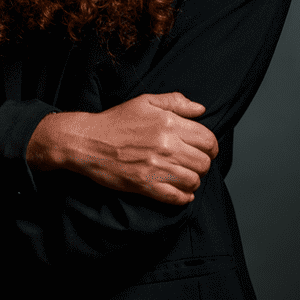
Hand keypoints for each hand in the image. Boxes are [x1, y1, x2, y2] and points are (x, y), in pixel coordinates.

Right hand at [31, 92, 217, 205]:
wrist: (89, 141)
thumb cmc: (117, 120)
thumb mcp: (145, 102)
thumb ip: (176, 102)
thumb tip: (201, 109)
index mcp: (169, 123)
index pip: (208, 140)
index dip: (211, 146)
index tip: (206, 149)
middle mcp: (166, 146)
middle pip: (204, 162)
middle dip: (202, 163)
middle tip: (193, 163)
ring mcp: (157, 167)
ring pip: (193, 181)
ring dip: (193, 180)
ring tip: (185, 176)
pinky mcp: (146, 185)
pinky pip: (177, 197)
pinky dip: (183, 197)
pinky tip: (180, 192)